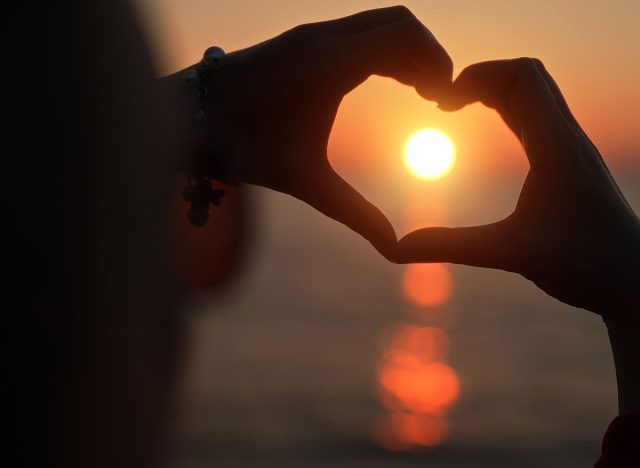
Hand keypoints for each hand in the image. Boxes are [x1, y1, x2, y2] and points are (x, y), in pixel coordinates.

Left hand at [169, 6, 452, 259]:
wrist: (184, 118)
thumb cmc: (239, 147)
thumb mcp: (304, 182)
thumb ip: (354, 213)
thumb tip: (393, 249)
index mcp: (329, 62)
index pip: (406, 38)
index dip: (438, 66)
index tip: (448, 104)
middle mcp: (321, 36)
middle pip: (400, 23)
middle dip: (429, 56)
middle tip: (439, 100)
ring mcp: (309, 33)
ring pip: (378, 23)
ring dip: (406, 52)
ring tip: (421, 94)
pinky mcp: (299, 40)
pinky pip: (356, 31)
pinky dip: (382, 50)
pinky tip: (385, 84)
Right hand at [397, 58, 639, 318]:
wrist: (634, 279)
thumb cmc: (585, 265)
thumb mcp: (510, 253)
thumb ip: (451, 247)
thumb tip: (396, 249)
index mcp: (556, 146)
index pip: (521, 76)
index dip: (476, 75)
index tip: (443, 102)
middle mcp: (566, 138)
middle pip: (525, 75)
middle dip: (480, 76)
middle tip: (444, 102)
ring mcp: (569, 147)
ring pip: (532, 93)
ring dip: (493, 90)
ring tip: (454, 108)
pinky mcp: (568, 161)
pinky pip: (535, 115)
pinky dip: (505, 108)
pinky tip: (485, 127)